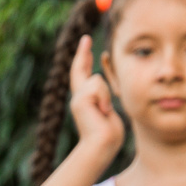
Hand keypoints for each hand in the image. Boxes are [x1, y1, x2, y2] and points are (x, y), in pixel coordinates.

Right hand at [69, 34, 122, 159]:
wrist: (101, 146)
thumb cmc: (108, 134)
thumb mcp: (108, 109)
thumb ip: (103, 96)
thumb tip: (98, 81)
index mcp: (86, 100)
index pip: (83, 74)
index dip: (84, 59)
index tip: (86, 45)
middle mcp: (78, 98)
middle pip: (79, 70)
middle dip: (82, 53)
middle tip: (86, 38)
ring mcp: (77, 99)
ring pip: (96, 80)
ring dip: (106, 94)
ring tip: (105, 112)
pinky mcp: (80, 100)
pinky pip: (97, 86)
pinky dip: (104, 98)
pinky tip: (103, 111)